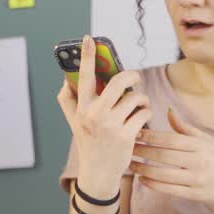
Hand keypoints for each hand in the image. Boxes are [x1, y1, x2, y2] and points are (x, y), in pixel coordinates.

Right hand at [56, 35, 152, 195]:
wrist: (98, 175)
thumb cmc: (88, 144)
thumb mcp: (74, 123)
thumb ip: (69, 101)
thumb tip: (66, 79)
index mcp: (82, 109)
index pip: (83, 77)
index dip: (86, 56)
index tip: (89, 38)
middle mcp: (95, 115)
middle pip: (117, 82)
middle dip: (130, 76)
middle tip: (134, 78)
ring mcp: (112, 126)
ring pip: (135, 98)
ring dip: (141, 99)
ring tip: (140, 105)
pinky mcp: (127, 136)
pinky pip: (144, 113)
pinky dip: (147, 113)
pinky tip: (142, 119)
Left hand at [130, 107, 213, 211]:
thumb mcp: (208, 141)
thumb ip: (186, 128)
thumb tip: (167, 111)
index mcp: (201, 145)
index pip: (170, 139)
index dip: (150, 136)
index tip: (135, 133)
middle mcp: (199, 161)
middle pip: (164, 156)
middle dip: (142, 152)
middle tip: (126, 148)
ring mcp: (197, 180)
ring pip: (163, 174)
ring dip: (143, 169)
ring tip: (130, 165)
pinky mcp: (195, 195)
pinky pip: (170, 190)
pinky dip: (154, 185)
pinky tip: (142, 180)